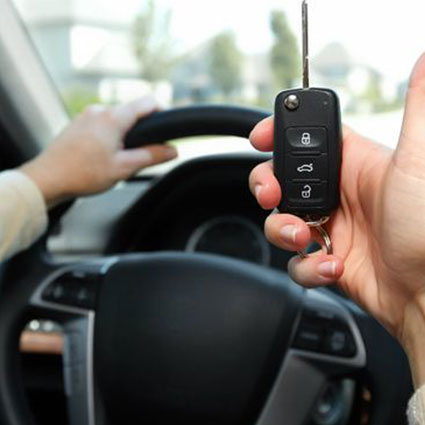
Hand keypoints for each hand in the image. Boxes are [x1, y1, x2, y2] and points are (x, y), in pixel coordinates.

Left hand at [20, 97, 176, 206]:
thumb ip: (152, 156)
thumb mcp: (124, 168)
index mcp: (113, 117)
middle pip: (131, 113)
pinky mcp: (77, 124)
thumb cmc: (82, 174)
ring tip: (114, 160)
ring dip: (122, 135)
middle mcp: (98, 110)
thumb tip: (173, 151)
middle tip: (137, 156)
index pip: (147, 103)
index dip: (162, 112)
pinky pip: (100, 125)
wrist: (47, 179)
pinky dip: (108, 137)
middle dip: (140, 131)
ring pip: (115, 120)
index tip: (167, 126)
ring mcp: (85, 116)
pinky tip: (100, 157)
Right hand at [249, 53, 424, 387]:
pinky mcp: (326, 259)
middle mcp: (338, 195)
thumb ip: (414, 110)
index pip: (305, 138)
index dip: (278, 133)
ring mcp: (330, 228)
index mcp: (353, 165)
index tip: (259, 137)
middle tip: (271, 195)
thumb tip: (424, 59)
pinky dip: (307, 266)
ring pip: (280, 219)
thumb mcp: (415, 164)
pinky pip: (296, 260)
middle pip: (281, 178)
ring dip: (282, 230)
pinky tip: (332, 266)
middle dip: (266, 185)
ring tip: (306, 237)